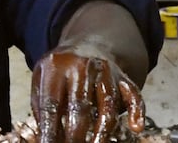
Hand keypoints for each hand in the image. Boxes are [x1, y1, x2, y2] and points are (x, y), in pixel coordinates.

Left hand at [30, 44, 145, 142]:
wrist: (89, 44)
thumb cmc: (62, 69)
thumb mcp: (43, 77)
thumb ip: (40, 103)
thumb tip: (44, 133)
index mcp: (56, 66)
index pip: (51, 103)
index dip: (50, 128)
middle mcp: (82, 66)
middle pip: (80, 105)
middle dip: (75, 133)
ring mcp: (106, 71)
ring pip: (107, 104)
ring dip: (102, 130)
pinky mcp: (124, 78)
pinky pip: (134, 96)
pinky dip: (136, 112)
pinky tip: (136, 128)